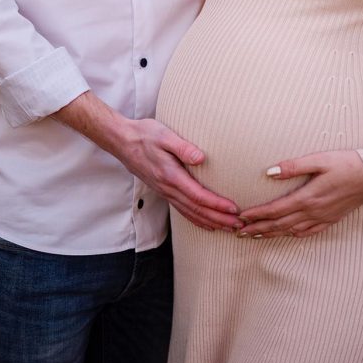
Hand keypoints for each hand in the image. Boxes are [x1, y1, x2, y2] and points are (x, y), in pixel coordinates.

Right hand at [54, 92, 241, 231]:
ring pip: (191, 214)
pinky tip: (206, 223)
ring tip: (229, 228)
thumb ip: (183, 147)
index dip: (217, 205)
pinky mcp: (164, 190)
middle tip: (240, 226)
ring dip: (211, 222)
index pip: (198, 196)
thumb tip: (201, 158)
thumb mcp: (164, 135)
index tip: (234, 210)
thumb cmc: (145, 135)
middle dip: (220, 219)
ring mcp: (165, 192)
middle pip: (197, 210)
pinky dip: (197, 219)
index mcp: (171, 176)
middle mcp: (168, 188)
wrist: (123, 141)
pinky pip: (183, 210)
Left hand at [237, 150, 362, 238]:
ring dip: (272, 233)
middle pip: (280, 224)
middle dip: (258, 228)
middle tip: (238, 233)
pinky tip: (286, 234)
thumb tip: (269, 172)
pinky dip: (293, 234)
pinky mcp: (331, 219)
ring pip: (291, 230)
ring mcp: (322, 218)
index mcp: (308, 197)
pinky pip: (308, 232)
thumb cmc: (346, 163)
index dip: (256, 214)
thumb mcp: (319, 159)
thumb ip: (293, 167)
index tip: (240, 218)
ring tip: (255, 235)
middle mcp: (313, 212)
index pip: (275, 210)